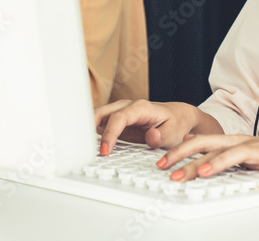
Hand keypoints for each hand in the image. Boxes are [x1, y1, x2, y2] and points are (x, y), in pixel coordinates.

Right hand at [94, 99, 218, 154]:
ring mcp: (121, 112)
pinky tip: (86, 143)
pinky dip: (92, 131)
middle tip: (83, 148)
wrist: (179, 117)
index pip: (119, 118)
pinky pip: (101, 123)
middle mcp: (128, 107)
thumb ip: (162, 136)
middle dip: (89, 127)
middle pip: (103, 112)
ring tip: (79, 146)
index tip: (105, 151)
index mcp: (141, 108)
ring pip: (98, 116)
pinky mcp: (118, 121)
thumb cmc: (176, 124)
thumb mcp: (174, 132)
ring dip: (88, 129)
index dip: (110, 134)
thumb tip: (151, 136)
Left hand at [157, 134, 258, 188]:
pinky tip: (207, 171)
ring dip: (194, 161)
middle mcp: (243, 142)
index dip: (181, 150)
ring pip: (217, 150)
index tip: (162, 160)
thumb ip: (238, 167)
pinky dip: (220, 163)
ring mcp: (255, 148)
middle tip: (159, 165)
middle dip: (179, 153)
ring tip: (178, 173)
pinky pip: (239, 159)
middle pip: (204, 142)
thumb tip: (214, 172)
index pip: (204, 143)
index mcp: (239, 143)